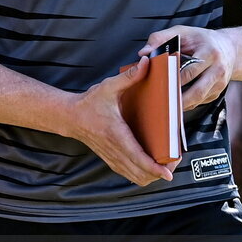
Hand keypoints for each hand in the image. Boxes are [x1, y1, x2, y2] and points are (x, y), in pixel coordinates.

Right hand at [66, 59, 178, 186]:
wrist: (69, 117)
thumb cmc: (88, 103)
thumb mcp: (108, 87)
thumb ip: (129, 77)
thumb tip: (146, 64)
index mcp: (116, 134)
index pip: (137, 156)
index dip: (154, 168)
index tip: (167, 173)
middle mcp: (114, 149)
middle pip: (140, 173)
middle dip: (159, 172)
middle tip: (173, 163)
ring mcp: (112, 157)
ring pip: (135, 177)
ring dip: (151, 176)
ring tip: (164, 166)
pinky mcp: (110, 159)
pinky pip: (128, 174)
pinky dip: (141, 175)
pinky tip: (149, 167)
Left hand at [140, 25, 236, 110]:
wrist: (229, 48)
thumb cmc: (202, 39)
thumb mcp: (182, 32)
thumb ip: (161, 38)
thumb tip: (144, 52)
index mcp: (210, 53)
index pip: (191, 71)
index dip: (174, 80)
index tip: (160, 86)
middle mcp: (218, 70)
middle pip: (198, 91)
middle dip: (179, 99)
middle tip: (161, 103)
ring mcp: (220, 83)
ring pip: (200, 99)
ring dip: (182, 105)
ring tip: (165, 107)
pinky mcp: (217, 92)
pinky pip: (201, 102)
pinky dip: (187, 104)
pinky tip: (174, 104)